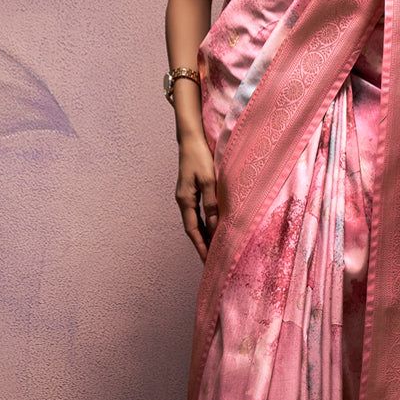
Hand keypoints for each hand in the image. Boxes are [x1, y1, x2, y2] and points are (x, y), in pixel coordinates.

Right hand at [176, 132, 219, 260]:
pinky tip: (213, 228)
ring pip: (195, 221)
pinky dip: (205, 223)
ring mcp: (186, 196)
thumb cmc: (200, 156)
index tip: (208, 261)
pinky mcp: (191, 190)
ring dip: (204, 235)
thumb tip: (216, 225)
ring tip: (214, 249)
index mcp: (185, 199)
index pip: (193, 230)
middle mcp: (183, 200)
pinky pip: (198, 212)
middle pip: (193, 228)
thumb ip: (212, 203)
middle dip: (202, 245)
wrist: (190, 138)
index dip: (200, 246)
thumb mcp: (209, 180)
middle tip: (212, 261)